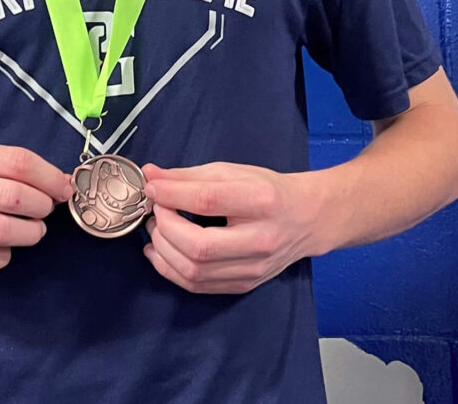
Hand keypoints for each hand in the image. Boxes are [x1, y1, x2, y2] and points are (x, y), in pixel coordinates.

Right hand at [0, 143, 70, 274]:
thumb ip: (14, 170)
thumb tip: (63, 183)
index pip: (19, 162)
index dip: (50, 178)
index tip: (64, 190)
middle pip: (15, 197)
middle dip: (42, 208)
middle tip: (44, 213)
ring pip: (2, 230)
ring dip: (29, 234)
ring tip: (31, 231)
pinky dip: (4, 256)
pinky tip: (2, 248)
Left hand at [140, 162, 319, 294]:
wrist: (307, 218)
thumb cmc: (268, 190)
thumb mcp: (233, 172)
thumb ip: (189, 176)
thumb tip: (151, 176)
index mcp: (261, 201)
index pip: (207, 201)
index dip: (172, 195)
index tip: (152, 189)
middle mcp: (260, 240)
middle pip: (198, 246)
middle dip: (165, 228)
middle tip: (156, 211)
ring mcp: (253, 268)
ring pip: (194, 271)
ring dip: (163, 250)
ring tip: (156, 229)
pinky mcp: (244, 285)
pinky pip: (197, 286)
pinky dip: (170, 270)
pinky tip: (161, 251)